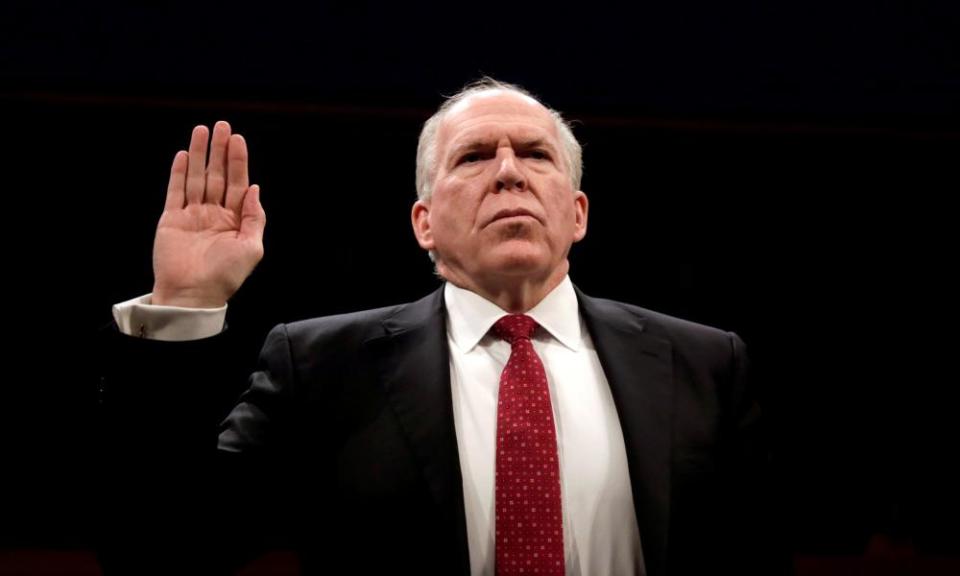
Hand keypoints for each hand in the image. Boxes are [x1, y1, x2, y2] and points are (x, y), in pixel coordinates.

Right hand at [151, 121, 265, 307]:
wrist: (193, 294)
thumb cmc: (225, 276)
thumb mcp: (252, 248)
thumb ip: (255, 217)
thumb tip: (256, 189)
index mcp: (235, 220)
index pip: (238, 184)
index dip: (238, 161)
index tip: (237, 139)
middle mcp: (214, 214)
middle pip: (218, 175)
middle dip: (219, 151)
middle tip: (221, 125)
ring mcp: (192, 215)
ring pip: (196, 178)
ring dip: (199, 154)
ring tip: (201, 130)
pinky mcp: (172, 219)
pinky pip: (175, 191)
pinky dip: (178, 173)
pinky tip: (183, 155)